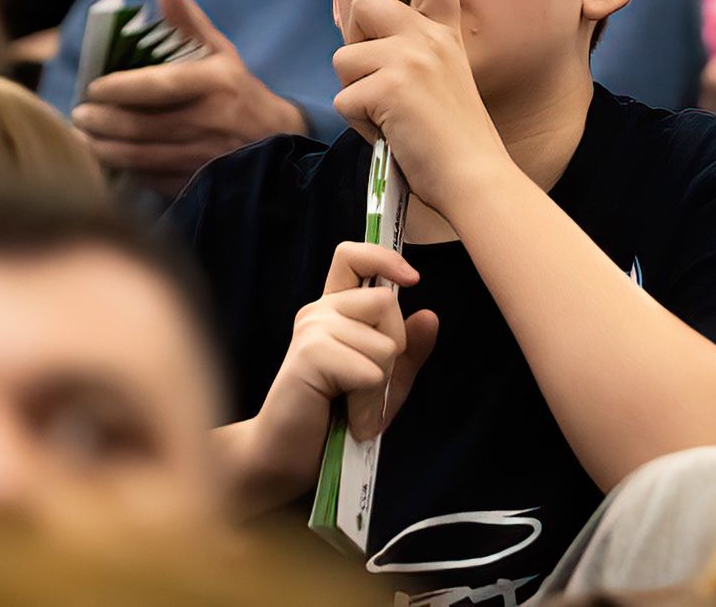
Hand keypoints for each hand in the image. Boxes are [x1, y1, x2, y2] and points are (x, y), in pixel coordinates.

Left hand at [71, 0, 307, 196]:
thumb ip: (188, 20)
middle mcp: (213, 121)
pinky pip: (154, 179)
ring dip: (106, 148)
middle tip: (79, 114)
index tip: (94, 87)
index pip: (159, 86)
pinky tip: (108, 160)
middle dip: (103, 121)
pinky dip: (126, 171)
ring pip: (143, 157)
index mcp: (216, 83)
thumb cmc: (238, 89)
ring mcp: (207, 157)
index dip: (121, 88)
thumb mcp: (220, 52)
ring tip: (84, 137)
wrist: (278, 139)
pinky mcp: (201, 183)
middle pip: (143, 126)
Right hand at [249, 242, 438, 492]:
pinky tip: (349, 420)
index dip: (385, 257)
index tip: (412, 280)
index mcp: (335, 310)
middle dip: (394, 350)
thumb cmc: (333, 422)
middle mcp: (320, 311)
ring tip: (353, 408)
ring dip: (380, 388)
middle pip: (387, 302)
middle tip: (367, 388)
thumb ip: (408, 352)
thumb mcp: (384, 385)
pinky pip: (370, 372)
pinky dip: (368, 404)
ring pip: (385, 343)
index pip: (353, 256)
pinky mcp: (310, 354)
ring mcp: (312, 329)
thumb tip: (429, 315)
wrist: (286, 459)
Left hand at [331, 0, 508, 214]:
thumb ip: (413, 52)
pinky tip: (389, 135)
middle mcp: (428, 37)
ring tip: (388, 117)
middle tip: (373, 74)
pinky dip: (359, 125)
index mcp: (446, 33)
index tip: (392, 4)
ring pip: (343, 60)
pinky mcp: (388, 88)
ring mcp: (408, 59)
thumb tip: (360, 44)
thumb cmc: (455, 139)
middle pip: (363, 2)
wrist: (474, 176)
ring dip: (355, 92)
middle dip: (354, 38)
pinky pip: (344, 100)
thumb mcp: (445, 77)